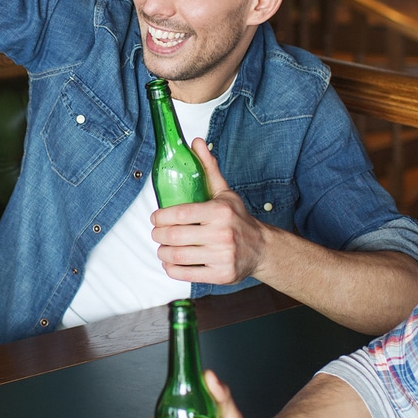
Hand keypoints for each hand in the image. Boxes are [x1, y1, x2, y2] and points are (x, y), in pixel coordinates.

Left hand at [149, 138, 267, 284]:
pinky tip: (171, 262)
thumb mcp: (225, 192)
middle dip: (158, 235)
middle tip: (157, 233)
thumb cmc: (238, 219)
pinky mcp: (220, 275)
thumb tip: (196, 142)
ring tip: (163, 248)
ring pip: (177, 256)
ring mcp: (221, 256)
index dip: (160, 217)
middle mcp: (222, 234)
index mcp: (220, 212)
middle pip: (174, 237)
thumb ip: (208, 168)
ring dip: (162, 252)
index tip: (156, 217)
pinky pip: (185, 274)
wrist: (261, 248)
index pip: (180, 214)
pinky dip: (172, 269)